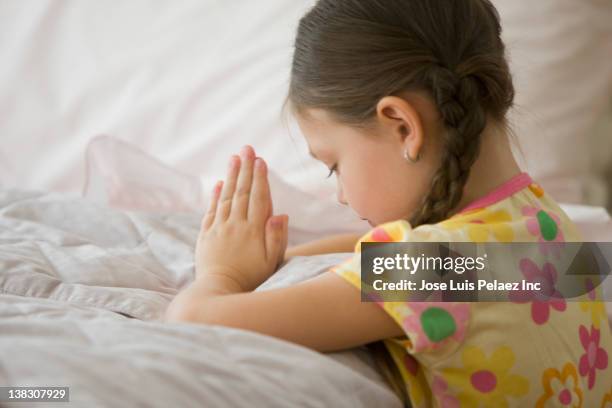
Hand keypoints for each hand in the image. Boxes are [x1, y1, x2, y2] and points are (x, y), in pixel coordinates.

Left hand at [195, 145, 288, 291]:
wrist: (219, 291)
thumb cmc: (250, 278)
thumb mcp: (271, 262)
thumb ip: (277, 237)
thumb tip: (280, 213)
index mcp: (253, 230)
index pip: (258, 198)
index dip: (260, 178)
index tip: (261, 160)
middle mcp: (235, 224)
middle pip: (241, 192)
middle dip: (245, 168)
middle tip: (247, 149)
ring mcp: (219, 228)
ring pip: (226, 197)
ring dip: (230, 175)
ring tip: (234, 158)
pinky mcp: (206, 235)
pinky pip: (211, 210)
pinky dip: (214, 195)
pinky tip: (218, 183)